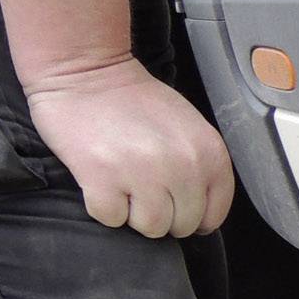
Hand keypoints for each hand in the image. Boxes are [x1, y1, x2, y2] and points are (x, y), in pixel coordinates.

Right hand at [24, 56, 235, 237]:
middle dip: (162, 212)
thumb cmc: (134, 101)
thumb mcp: (189, 129)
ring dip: (133, 212)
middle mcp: (182, 167)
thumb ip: (201, 168)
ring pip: (150, 228)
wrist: (85, 70)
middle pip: (182, 226)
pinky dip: (103, 205)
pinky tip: (101, 178)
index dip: (191, 214)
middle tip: (142, 183)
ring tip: (123, 180)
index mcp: (210, 155)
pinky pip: (112, 219)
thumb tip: (202, 216)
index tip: (174, 201)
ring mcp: (142, 174)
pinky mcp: (102, 179)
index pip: (213, 216)